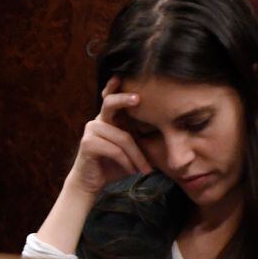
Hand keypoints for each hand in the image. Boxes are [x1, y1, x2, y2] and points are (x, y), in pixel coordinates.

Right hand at [33, 77, 152, 254]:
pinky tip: (131, 170)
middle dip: (124, 99)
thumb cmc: (114, 164)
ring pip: (123, 137)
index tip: (122, 76)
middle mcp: (98, 120)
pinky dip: (127, 162)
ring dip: (136, 156)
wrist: (92, 182)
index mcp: (109, 119)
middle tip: (139, 99)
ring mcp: (91, 130)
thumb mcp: (132, 149)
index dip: (115, 86)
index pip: (110, 97)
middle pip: (110, 103)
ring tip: (144, 169)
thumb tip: (170, 131)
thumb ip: (142, 138)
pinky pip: (114, 149)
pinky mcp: (87, 143)